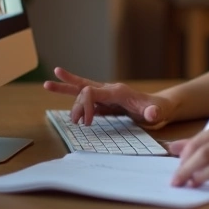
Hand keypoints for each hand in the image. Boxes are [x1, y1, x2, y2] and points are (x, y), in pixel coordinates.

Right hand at [43, 67, 174, 129]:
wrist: (161, 107)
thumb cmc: (159, 109)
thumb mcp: (158, 111)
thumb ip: (154, 112)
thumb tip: (152, 113)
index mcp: (117, 91)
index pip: (92, 92)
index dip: (84, 106)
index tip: (85, 124)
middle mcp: (110, 90)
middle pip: (83, 85)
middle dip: (66, 84)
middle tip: (47, 84)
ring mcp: (107, 96)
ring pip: (83, 92)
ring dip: (71, 100)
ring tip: (57, 99)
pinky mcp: (106, 103)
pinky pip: (88, 100)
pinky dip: (77, 103)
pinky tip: (69, 106)